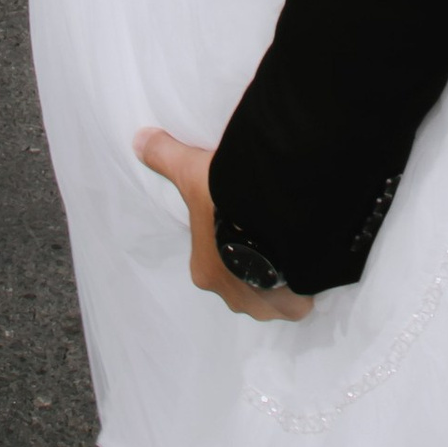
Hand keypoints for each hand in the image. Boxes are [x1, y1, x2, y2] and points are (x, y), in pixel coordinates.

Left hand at [134, 131, 314, 320]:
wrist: (273, 217)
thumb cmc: (226, 202)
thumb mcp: (192, 173)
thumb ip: (166, 157)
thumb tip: (139, 141)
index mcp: (205, 271)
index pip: (213, 259)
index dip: (225, 236)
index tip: (241, 216)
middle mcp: (232, 296)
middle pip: (241, 281)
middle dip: (251, 263)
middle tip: (265, 231)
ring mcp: (264, 305)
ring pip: (270, 295)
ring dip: (278, 278)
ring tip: (289, 245)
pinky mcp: (294, 305)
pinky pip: (298, 300)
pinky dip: (303, 285)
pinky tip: (308, 258)